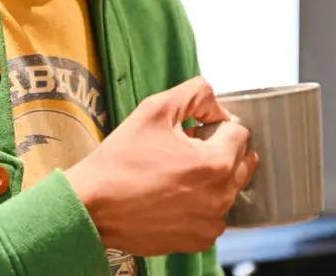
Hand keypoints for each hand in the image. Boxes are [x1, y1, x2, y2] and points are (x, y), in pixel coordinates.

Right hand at [65, 76, 258, 255]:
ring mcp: (210, 222)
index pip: (239, 132)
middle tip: (184, 150)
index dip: (213, 125)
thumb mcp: (154, 109)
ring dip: (211, 178)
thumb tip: (217, 107)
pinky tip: (169, 197)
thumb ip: (195, 94)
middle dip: (220, 150)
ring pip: (228, 189)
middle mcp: (221, 196)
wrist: (92, 205)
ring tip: (173, 174)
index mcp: (216, 162)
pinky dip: (199, 204)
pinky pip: (211, 215)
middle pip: (243, 162)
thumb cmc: (120, 158)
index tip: (189, 131)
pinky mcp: (197, 240)